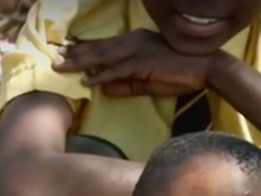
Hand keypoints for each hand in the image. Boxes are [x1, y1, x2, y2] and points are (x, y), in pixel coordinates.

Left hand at [54, 30, 213, 96]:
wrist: (207, 67)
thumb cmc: (183, 72)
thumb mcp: (151, 81)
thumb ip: (126, 84)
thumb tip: (102, 89)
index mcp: (135, 42)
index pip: (104, 46)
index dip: (83, 50)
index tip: (65, 54)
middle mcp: (133, 42)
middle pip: (97, 49)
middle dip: (74, 55)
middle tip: (53, 58)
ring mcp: (137, 51)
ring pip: (102, 56)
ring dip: (80, 62)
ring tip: (61, 68)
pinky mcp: (143, 63)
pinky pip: (118, 70)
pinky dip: (102, 75)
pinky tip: (87, 81)